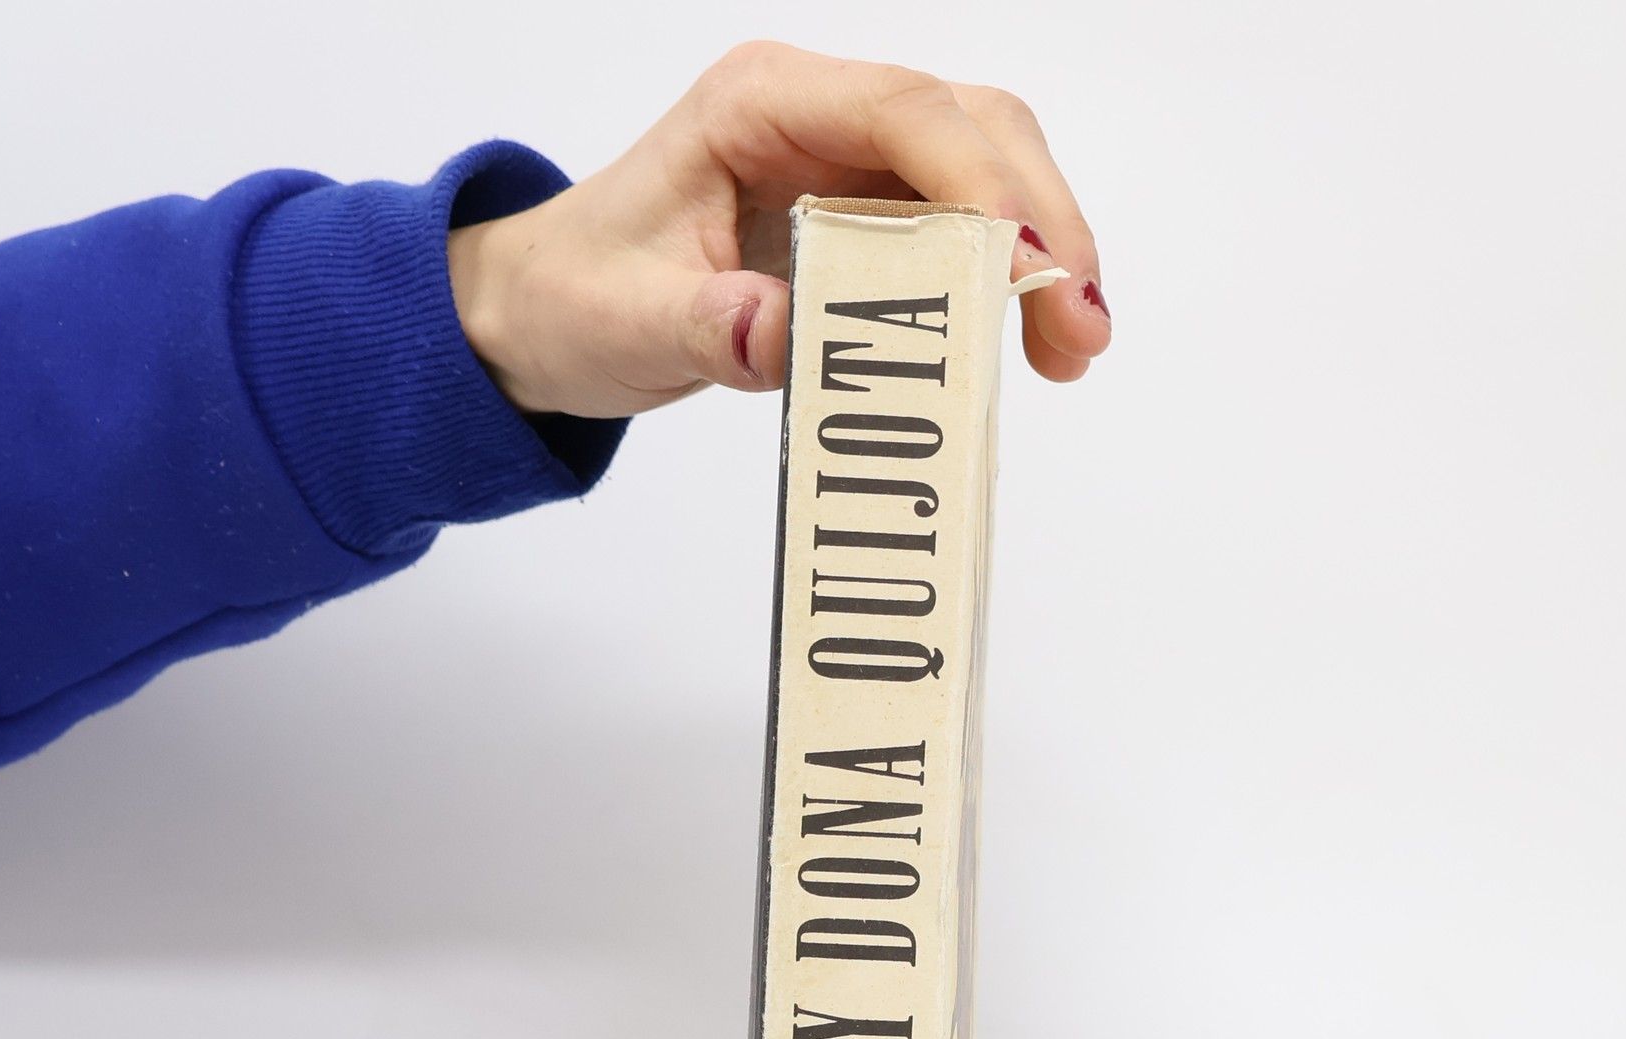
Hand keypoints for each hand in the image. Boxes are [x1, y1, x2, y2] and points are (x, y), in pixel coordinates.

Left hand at [447, 41, 1110, 418]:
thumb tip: (781, 334)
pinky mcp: (862, 215)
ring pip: (984, 172)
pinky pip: (957, 229)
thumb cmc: (577, 299)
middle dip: (1040, 220)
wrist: (546, 312)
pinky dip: (1004, 280)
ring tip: (1071, 348)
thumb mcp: (626, 321)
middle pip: (972, 128)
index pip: (903, 112)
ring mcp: (846, 161)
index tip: (1029, 265)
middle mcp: (816, 114)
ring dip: (1039, 252)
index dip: (981, 180)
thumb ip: (708, 326)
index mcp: (758, 104)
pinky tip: (1029, 339)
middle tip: (1080, 328)